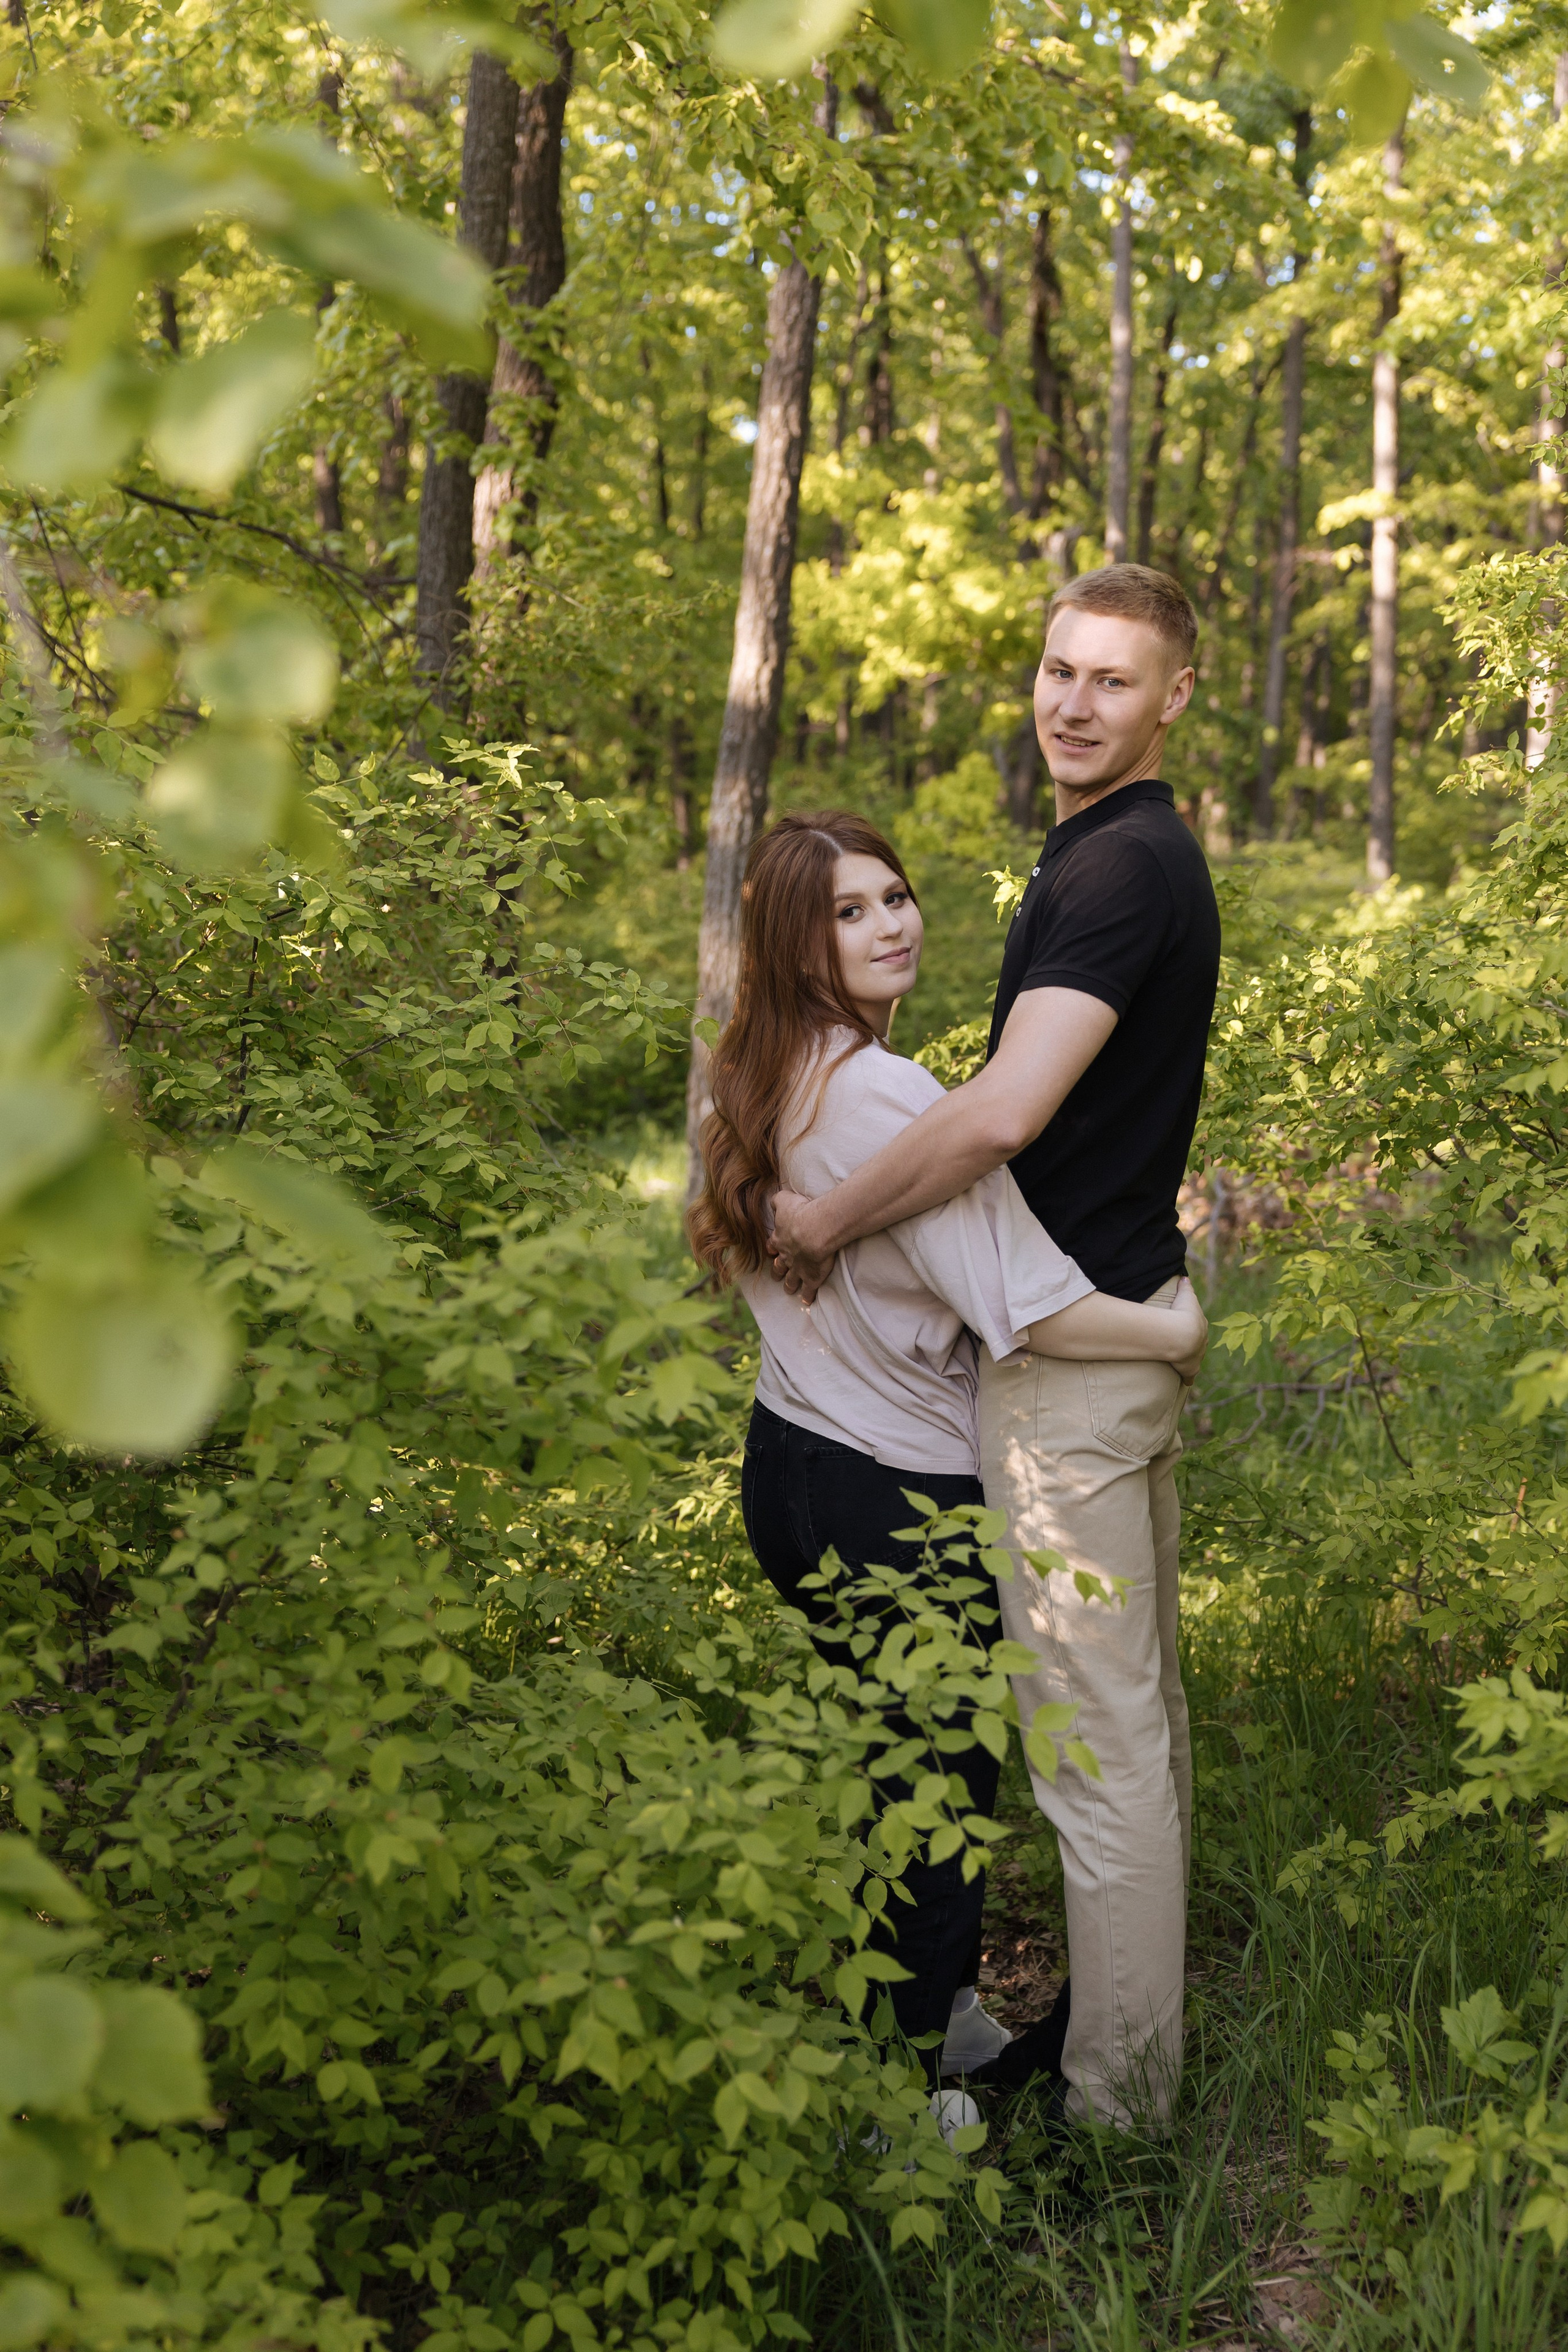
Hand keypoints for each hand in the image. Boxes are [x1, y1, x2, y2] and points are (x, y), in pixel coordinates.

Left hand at [768, 1189, 836, 1304]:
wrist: (815, 1230)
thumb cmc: (801, 1212)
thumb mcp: (785, 1199)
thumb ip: (778, 1200)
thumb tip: (773, 1201)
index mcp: (779, 1239)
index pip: (772, 1246)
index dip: (771, 1249)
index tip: (771, 1252)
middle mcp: (786, 1256)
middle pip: (779, 1266)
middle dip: (777, 1271)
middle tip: (776, 1276)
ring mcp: (798, 1269)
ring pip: (791, 1280)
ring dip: (789, 1285)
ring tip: (788, 1290)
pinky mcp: (811, 1278)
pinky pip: (808, 1290)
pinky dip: (807, 1296)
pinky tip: (807, 1302)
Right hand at [1167, 1274, 1208, 1382]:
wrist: (1182, 1333)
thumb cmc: (1182, 1313)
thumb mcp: (1185, 1295)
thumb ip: (1185, 1286)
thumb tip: (1184, 1277)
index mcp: (1201, 1325)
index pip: (1199, 1325)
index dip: (1192, 1326)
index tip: (1187, 1327)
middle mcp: (1202, 1342)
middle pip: (1199, 1343)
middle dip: (1194, 1343)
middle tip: (1185, 1344)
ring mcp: (1196, 1355)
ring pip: (1196, 1359)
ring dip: (1191, 1360)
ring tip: (1184, 1361)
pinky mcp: (1190, 1368)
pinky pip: (1189, 1376)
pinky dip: (1188, 1378)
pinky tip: (1186, 1382)